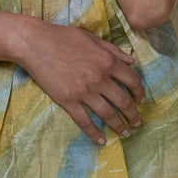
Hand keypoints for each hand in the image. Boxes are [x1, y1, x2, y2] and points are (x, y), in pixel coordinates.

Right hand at [14, 19, 145, 146]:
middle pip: (123, 101)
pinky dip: (94, 133)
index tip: (141, 101)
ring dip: (119, 126)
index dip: (139, 93)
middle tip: (137, 123)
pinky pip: (85, 121)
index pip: (132, 80)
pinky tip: (101, 140)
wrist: (35, 44)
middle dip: (133, 115)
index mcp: (107, 61)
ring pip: (108, 114)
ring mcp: (84, 92)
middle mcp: (99, 78)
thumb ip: (114, 50)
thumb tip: (132, 61)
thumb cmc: (63, 37)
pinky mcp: (68, 101)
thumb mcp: (92, 38)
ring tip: (125, 133)